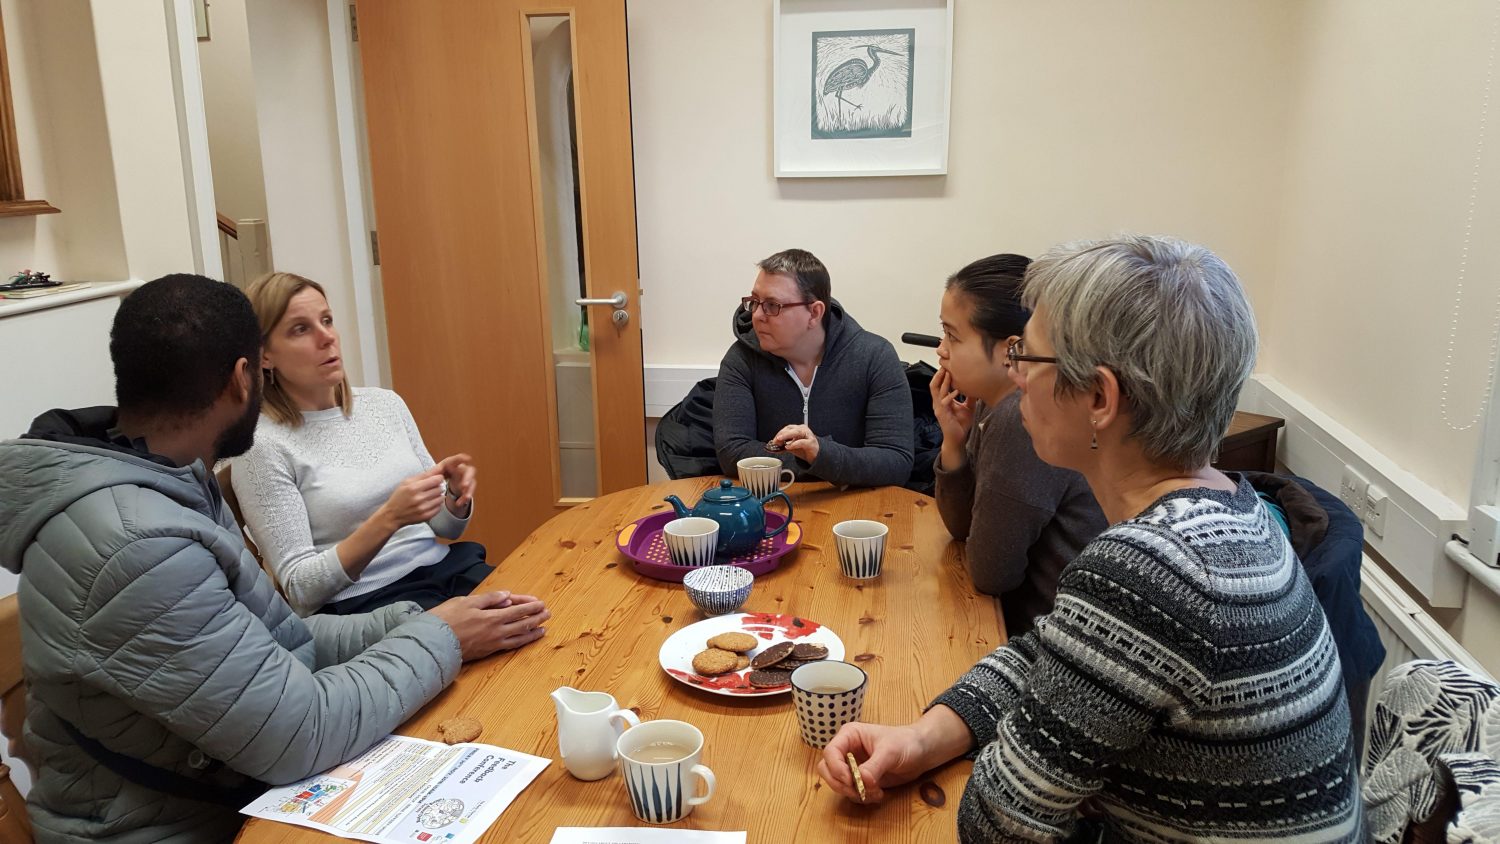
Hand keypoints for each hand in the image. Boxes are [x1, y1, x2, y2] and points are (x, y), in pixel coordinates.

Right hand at [379, 467, 445, 528]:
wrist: (392, 515)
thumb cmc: (399, 496)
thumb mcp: (407, 482)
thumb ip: (424, 475)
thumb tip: (439, 467)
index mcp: (413, 487)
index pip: (436, 479)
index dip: (438, 478)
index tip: (435, 479)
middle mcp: (419, 498)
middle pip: (440, 488)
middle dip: (437, 487)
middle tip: (431, 488)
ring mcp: (423, 508)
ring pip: (441, 498)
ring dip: (438, 496)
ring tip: (430, 496)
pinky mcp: (426, 516)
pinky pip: (439, 507)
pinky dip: (436, 504)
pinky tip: (429, 503)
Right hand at [428, 591, 550, 660]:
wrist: (433, 642)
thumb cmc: (447, 619)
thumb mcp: (466, 601)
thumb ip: (489, 599)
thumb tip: (507, 596)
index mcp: (491, 616)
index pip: (517, 610)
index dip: (530, 607)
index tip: (541, 603)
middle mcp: (496, 631)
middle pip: (522, 624)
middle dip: (536, 618)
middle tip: (547, 614)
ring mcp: (492, 643)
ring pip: (518, 638)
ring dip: (532, 633)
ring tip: (543, 629)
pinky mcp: (487, 652)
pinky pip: (509, 647)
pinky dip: (520, 642)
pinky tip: (524, 640)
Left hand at [435, 453, 476, 508]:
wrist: (441, 489)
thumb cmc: (436, 480)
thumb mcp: (432, 478)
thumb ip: (431, 476)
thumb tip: (429, 478)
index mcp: (452, 465)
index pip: (456, 460)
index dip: (461, 458)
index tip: (468, 459)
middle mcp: (461, 470)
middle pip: (469, 471)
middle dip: (467, 478)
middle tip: (464, 485)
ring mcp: (466, 479)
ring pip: (472, 482)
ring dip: (469, 490)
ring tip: (465, 497)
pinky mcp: (467, 487)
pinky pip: (469, 492)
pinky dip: (464, 498)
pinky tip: (459, 503)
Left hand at [770, 424, 819, 462]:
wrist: (815, 455)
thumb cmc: (804, 449)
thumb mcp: (791, 447)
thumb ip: (783, 445)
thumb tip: (774, 446)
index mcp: (798, 429)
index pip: (787, 428)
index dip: (780, 433)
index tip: (774, 440)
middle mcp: (803, 430)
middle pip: (791, 428)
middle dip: (782, 434)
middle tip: (775, 440)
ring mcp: (808, 436)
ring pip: (796, 432)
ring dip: (786, 436)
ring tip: (780, 441)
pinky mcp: (811, 443)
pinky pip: (802, 442)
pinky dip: (794, 444)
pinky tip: (788, 446)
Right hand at [816, 722, 937, 803]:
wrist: (920, 753)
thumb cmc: (905, 743)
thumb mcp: (890, 752)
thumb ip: (874, 766)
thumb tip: (862, 781)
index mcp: (849, 736)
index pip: (830, 752)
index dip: (836, 768)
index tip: (850, 780)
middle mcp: (846, 750)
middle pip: (827, 770)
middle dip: (841, 784)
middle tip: (859, 791)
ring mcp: (852, 766)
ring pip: (837, 784)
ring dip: (853, 793)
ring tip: (875, 793)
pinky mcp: (860, 780)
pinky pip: (851, 792)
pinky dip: (862, 797)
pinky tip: (878, 794)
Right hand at [930, 367, 974, 446]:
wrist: (958, 438)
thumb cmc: (961, 424)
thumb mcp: (968, 407)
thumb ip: (970, 397)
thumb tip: (977, 387)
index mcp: (943, 400)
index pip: (939, 384)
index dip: (942, 375)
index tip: (949, 365)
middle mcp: (938, 403)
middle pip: (934, 385)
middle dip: (939, 374)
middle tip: (945, 365)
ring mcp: (938, 408)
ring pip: (937, 391)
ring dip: (943, 382)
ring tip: (948, 373)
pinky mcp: (941, 414)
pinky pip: (943, 402)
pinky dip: (949, 395)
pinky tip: (957, 391)